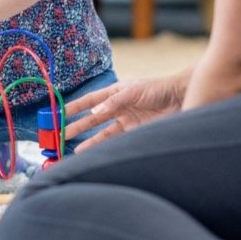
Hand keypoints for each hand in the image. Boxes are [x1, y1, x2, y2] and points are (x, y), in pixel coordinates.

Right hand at [64, 75, 185, 151]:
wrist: (180, 98)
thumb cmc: (158, 88)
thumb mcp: (134, 91)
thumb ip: (114, 102)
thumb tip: (94, 113)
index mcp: (115, 92)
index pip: (91, 100)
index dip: (75, 106)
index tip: (60, 112)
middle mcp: (118, 106)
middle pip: (94, 118)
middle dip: (78, 125)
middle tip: (62, 133)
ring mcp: (126, 120)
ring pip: (103, 132)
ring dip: (89, 139)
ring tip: (75, 147)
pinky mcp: (135, 131)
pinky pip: (117, 140)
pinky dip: (105, 146)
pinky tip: (96, 151)